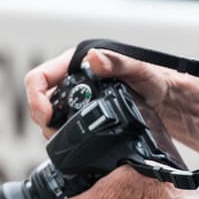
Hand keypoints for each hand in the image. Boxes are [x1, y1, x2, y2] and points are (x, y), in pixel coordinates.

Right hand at [24, 46, 180, 136]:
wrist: (162, 98)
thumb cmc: (151, 77)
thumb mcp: (137, 69)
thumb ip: (116, 62)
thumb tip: (93, 57)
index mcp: (77, 63)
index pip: (40, 77)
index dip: (36, 97)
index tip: (46, 116)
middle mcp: (72, 79)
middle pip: (40, 98)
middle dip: (42, 118)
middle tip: (53, 134)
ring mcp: (76, 97)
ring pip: (49, 113)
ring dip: (51, 127)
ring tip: (63, 139)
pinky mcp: (82, 112)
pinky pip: (62, 123)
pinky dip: (63, 132)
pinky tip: (72, 140)